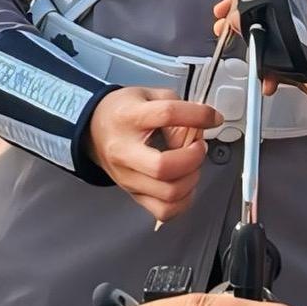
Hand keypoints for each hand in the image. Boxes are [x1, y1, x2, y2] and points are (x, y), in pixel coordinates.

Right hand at [87, 87, 220, 223]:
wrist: (93, 130)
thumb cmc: (124, 112)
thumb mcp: (150, 95)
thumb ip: (178, 108)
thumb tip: (198, 133)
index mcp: (130, 118)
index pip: (167, 115)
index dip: (198, 115)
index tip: (213, 118)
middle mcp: (125, 151)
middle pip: (164, 166)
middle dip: (193, 158)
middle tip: (198, 147)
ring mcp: (128, 177)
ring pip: (168, 193)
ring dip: (191, 179)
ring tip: (191, 164)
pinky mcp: (133, 193)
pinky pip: (164, 210)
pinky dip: (183, 201)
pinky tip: (185, 183)